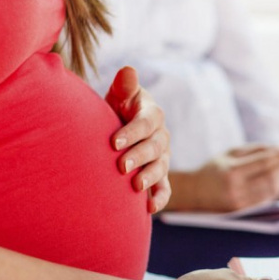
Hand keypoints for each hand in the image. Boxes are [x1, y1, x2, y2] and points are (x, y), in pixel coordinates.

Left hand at [105, 67, 170, 212]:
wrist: (119, 131)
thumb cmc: (118, 110)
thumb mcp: (120, 96)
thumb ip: (124, 86)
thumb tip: (128, 70)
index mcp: (152, 114)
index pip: (145, 123)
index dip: (131, 132)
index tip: (113, 143)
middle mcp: (161, 136)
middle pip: (154, 147)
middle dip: (139, 156)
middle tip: (121, 166)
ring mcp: (162, 157)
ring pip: (161, 168)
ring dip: (150, 177)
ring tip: (135, 186)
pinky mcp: (160, 176)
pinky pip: (165, 188)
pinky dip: (160, 198)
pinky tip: (149, 209)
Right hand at [184, 145, 278, 211]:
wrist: (196, 192)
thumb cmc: (215, 168)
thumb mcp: (231, 153)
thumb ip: (255, 150)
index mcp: (231, 171)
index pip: (262, 163)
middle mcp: (235, 189)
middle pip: (270, 178)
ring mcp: (239, 203)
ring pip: (270, 191)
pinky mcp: (242, 211)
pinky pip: (265, 200)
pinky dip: (273, 189)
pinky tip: (274, 180)